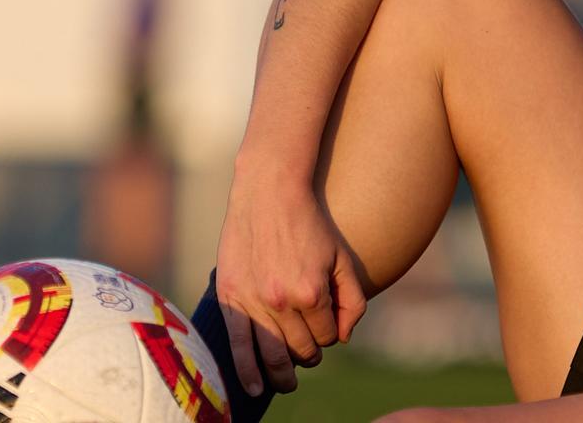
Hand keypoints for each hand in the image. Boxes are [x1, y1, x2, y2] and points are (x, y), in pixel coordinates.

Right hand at [214, 169, 367, 395]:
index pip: (326, 337)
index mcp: (312, 293)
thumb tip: (343, 338)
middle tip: (309, 350)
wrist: (269, 193)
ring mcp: (253, 301)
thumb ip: (352, 300)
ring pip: (272, 355)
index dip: (329, 334)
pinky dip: (247, 371)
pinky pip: (237, 344)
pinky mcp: (230, 297)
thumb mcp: (342, 259)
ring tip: (289, 381)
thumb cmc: (311, 224)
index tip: (324, 323)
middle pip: (301, 349)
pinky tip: (254, 389)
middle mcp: (281, 301)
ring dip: (284, 373)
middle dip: (310, 353)